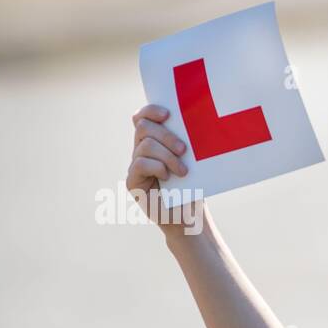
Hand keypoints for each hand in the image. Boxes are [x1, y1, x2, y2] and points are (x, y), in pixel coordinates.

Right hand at [127, 104, 198, 232]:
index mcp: (155, 141)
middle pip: (143, 127)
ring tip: (183, 171)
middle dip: (166, 136)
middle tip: (185, 150)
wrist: (191, 217)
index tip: (169, 114)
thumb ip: (185, 140)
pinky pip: (140, 164)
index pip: (142, 116)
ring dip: (167, 156)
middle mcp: (141, 151)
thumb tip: (193, 119)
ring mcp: (135, 166)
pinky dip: (158, 167)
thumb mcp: (194, 160)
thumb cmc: (195, 187)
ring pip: (145, 145)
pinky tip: (168, 178)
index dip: (151, 110)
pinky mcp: (132, 182)